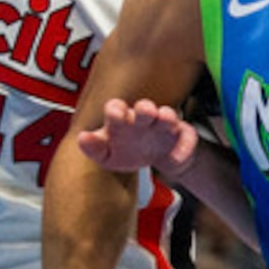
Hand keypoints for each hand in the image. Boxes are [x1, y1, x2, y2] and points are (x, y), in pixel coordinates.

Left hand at [75, 99, 201, 177]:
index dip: (116, 110)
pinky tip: (174, 160)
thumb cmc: (127, 150)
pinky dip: (183, 148)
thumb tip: (81, 138)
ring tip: (165, 119)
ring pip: (167, 116)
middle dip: (144, 109)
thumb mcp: (108, 154)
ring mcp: (164, 125)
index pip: (117, 109)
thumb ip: (94, 147)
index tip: (115, 112)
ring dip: (166, 117)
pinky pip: (187, 138)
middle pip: (143, 109)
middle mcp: (143, 119)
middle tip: (145, 110)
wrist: (158, 158)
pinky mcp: (182, 136)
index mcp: (122, 120)